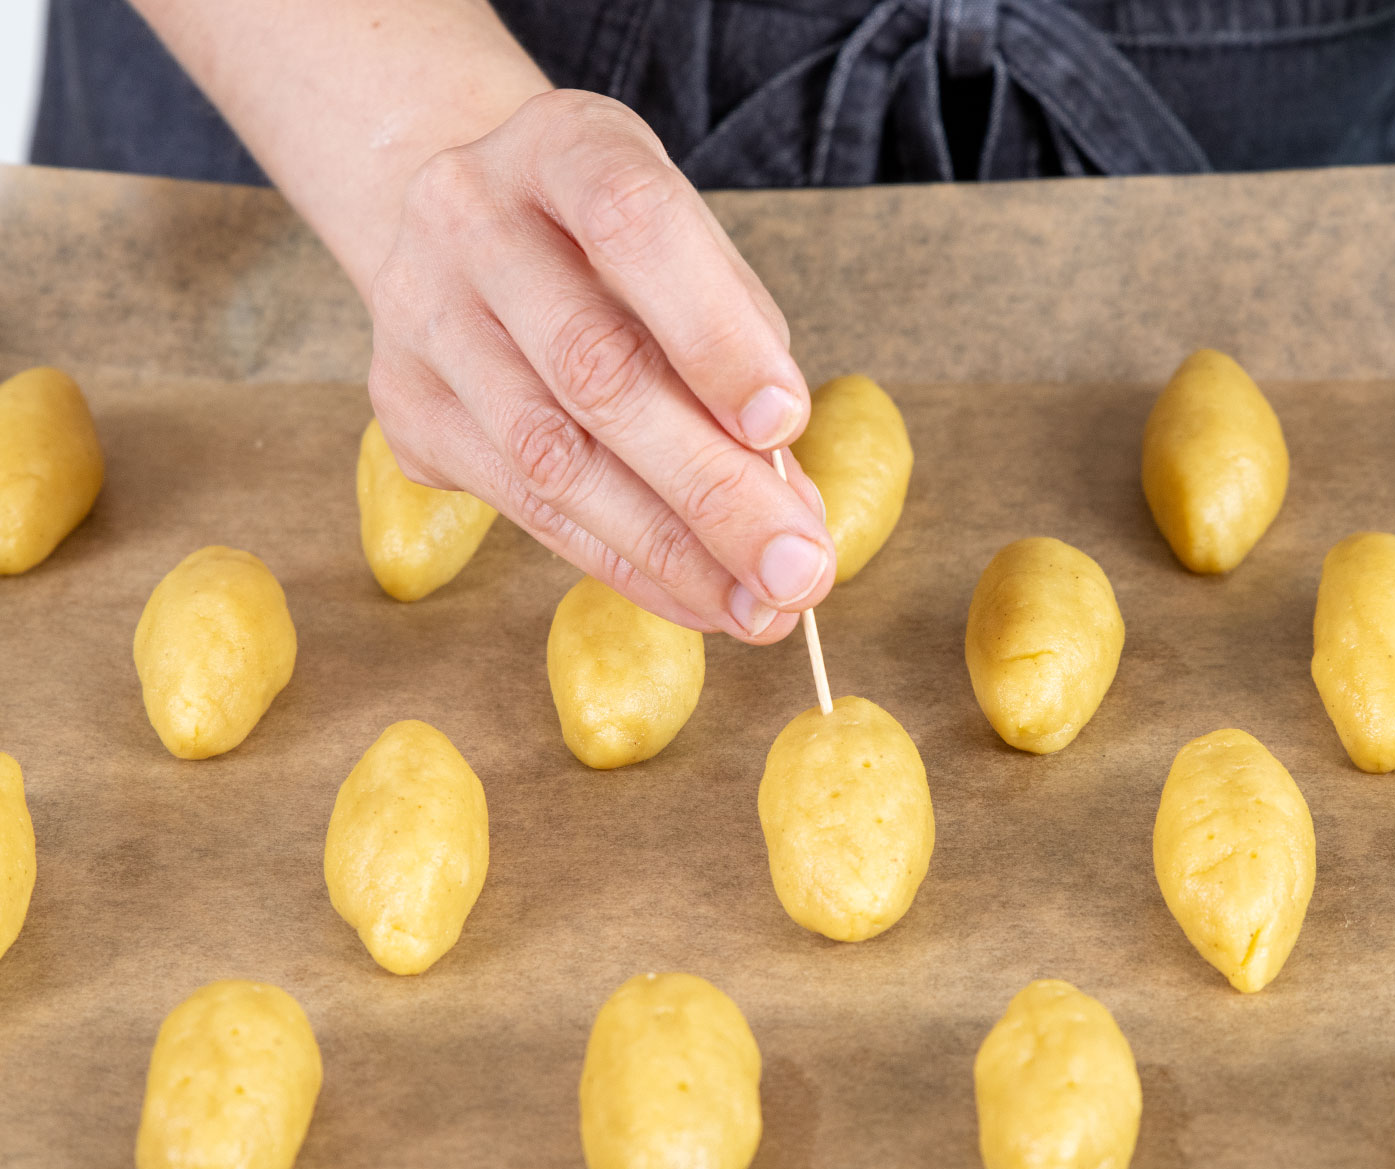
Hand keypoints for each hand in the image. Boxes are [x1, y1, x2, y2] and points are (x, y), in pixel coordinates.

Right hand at [366, 89, 833, 640]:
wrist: (469, 225)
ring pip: (549, 457)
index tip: (788, 425)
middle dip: (711, 487)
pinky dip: (622, 564)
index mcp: (560, 145)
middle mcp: (469, 216)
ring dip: (670, 550)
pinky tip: (696, 598)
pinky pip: (523, 506)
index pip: (633, 223)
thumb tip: (785, 497)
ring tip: (759, 607)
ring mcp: (419, 312)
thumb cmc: (615, 245)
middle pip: (593, 366)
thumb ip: (740, 344)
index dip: (713, 329)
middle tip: (799, 570)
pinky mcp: (403, 404)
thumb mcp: (688, 246)